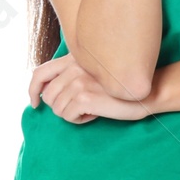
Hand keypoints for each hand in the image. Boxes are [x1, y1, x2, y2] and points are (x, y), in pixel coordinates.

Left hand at [30, 54, 154, 124]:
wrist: (147, 92)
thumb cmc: (121, 86)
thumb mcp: (95, 74)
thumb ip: (73, 75)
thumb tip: (48, 94)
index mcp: (74, 59)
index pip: (39, 73)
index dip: (32, 90)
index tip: (35, 103)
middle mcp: (74, 67)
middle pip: (48, 96)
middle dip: (60, 107)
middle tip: (81, 108)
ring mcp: (78, 81)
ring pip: (57, 109)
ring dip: (73, 115)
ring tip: (91, 109)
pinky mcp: (84, 97)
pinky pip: (68, 116)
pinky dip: (80, 120)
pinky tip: (95, 114)